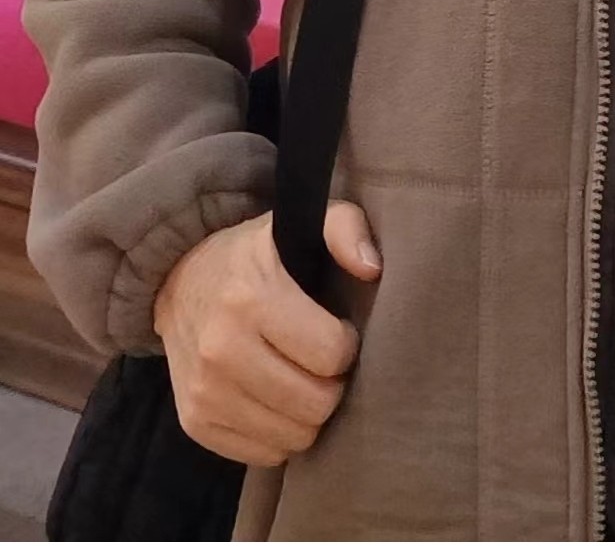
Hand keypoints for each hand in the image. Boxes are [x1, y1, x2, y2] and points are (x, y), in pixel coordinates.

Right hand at [153, 200, 381, 466]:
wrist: (180, 279)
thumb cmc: (255, 255)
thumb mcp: (301, 224)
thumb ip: (346, 229)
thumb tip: (371, 268)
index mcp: (251, 299)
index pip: (330, 354)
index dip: (345, 345)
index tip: (338, 332)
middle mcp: (222, 350)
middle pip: (314, 404)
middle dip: (332, 385)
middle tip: (324, 363)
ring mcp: (205, 392)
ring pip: (292, 437)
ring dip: (309, 413)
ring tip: (302, 379)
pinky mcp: (195, 422)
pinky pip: (264, 454)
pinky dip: (280, 433)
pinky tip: (277, 399)